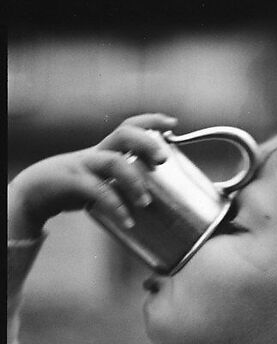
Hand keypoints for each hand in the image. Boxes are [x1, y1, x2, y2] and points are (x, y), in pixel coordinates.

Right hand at [8, 113, 177, 239]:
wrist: (35, 193)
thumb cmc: (75, 188)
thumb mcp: (101, 180)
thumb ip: (122, 183)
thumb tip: (157, 198)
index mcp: (105, 149)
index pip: (130, 126)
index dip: (151, 121)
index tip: (173, 123)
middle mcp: (96, 152)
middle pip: (124, 134)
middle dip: (147, 143)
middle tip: (163, 159)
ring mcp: (84, 165)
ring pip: (113, 161)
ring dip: (134, 180)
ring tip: (145, 202)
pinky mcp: (74, 183)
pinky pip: (98, 192)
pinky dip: (117, 208)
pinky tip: (128, 222)